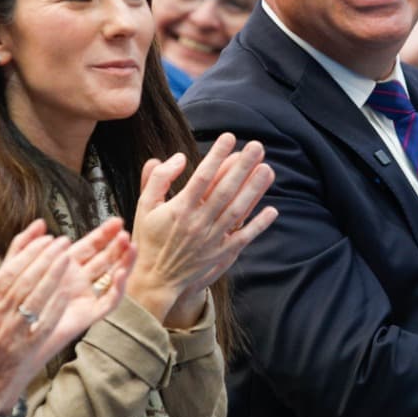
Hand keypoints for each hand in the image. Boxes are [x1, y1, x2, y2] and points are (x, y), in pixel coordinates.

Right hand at [0, 219, 131, 416]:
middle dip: (46, 258)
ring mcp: (15, 333)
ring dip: (55, 275)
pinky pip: (46, 322)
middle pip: (27, 281)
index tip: (44, 239)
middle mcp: (0, 317)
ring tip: (68, 258)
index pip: (9, 272)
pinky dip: (57, 304)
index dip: (28, 254)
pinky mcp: (29, 348)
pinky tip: (68, 289)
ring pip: (38, 298)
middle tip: (62, 242)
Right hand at [128, 132, 278, 326]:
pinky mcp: (221, 254)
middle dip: (242, 166)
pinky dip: (258, 224)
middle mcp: (198, 222)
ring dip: (255, 190)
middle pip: (225, 190)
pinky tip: (272, 210)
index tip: (229, 138)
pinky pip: (243, 237)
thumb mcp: (144, 205)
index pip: (202, 176)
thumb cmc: (149, 238)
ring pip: (238, 210)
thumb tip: (179, 156)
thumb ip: (158, 178)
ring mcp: (211, 239)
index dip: (217, 156)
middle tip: (257, 146)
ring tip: (268, 169)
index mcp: (179, 209)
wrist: (155, 278)